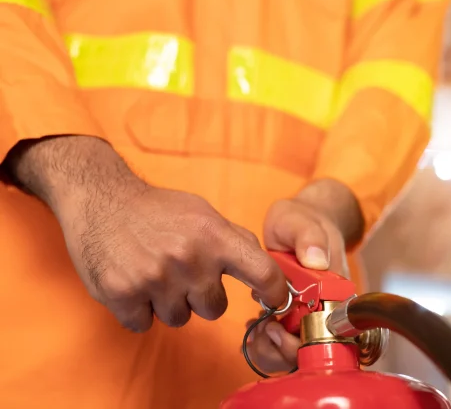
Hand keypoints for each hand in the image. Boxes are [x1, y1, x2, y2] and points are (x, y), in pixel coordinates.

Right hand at [5, 136, 286, 331]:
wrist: (101, 199)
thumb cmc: (158, 210)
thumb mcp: (203, 213)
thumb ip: (234, 240)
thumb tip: (266, 269)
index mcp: (214, 237)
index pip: (262, 273)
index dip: (275, 293)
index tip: (276, 301)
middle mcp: (189, 259)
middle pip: (214, 309)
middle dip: (200, 296)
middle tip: (180, 272)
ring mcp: (155, 278)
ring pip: (179, 318)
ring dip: (168, 303)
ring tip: (153, 272)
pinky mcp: (123, 294)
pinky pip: (144, 324)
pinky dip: (138, 310)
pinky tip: (132, 282)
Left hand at [245, 179, 363, 372]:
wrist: (294, 222)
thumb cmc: (301, 220)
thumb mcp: (301, 221)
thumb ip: (309, 237)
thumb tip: (317, 261)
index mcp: (336, 290)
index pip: (329, 331)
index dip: (302, 340)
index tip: (276, 327)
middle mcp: (327, 307)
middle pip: (312, 349)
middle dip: (282, 348)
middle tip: (261, 329)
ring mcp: (310, 314)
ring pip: (296, 352)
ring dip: (272, 349)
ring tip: (256, 328)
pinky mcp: (293, 317)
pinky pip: (283, 343)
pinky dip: (266, 343)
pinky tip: (254, 328)